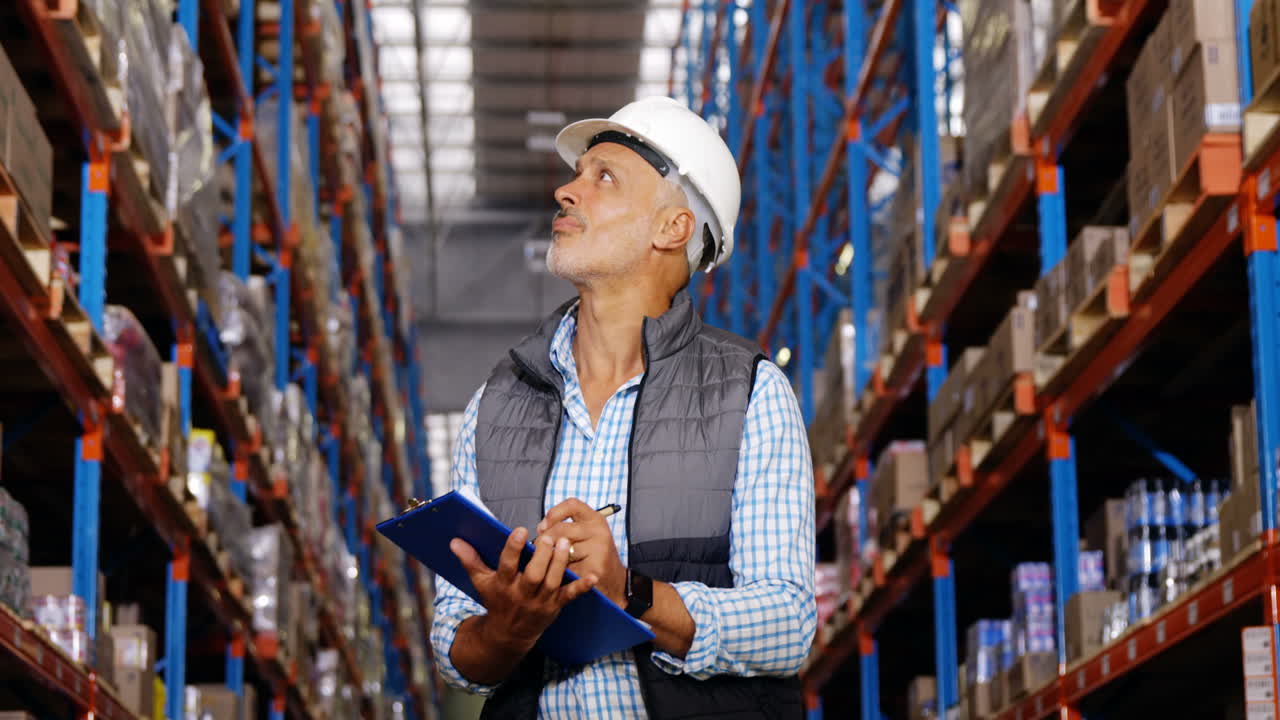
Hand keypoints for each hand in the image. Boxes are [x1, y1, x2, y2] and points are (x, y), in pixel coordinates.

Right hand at [450, 526, 596, 654]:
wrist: (508, 634)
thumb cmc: (496, 600)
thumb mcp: (481, 582)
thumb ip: (470, 560)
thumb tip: (454, 541)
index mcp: (503, 584)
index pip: (507, 565)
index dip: (514, 548)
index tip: (520, 530)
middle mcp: (522, 594)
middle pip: (534, 574)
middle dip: (542, 555)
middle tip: (548, 535)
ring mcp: (540, 601)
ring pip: (552, 582)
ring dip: (560, 563)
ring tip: (566, 542)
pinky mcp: (555, 606)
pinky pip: (570, 597)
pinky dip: (582, 587)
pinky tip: (593, 576)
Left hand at [537, 499, 626, 606]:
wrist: (615, 582)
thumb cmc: (592, 557)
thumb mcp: (584, 535)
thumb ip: (565, 528)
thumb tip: (541, 529)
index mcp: (594, 519)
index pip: (572, 505)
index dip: (554, 513)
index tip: (543, 527)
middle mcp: (599, 530)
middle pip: (561, 529)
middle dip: (545, 541)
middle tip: (539, 551)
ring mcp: (599, 548)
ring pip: (563, 550)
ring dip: (554, 559)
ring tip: (556, 564)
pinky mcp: (596, 567)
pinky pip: (569, 568)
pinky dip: (563, 574)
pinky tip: (567, 575)